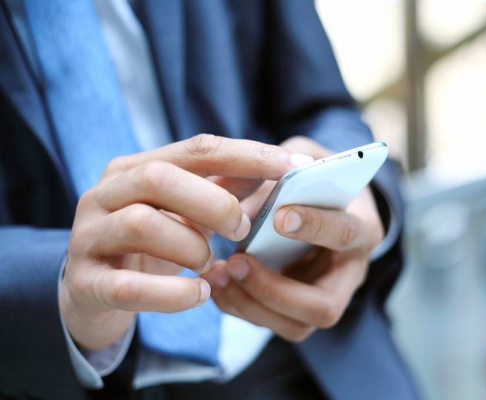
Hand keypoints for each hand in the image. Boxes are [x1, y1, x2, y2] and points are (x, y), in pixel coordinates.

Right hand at [61, 134, 311, 349]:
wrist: (91, 294)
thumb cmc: (148, 246)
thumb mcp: (182, 212)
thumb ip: (221, 188)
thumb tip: (277, 167)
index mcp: (133, 168)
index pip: (196, 149)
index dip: (247, 155)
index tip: (292, 167)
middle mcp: (105, 194)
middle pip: (160, 177)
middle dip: (214, 203)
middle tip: (242, 230)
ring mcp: (89, 237)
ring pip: (141, 224)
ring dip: (191, 246)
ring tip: (210, 264)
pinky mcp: (86, 283)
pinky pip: (128, 287)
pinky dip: (173, 293)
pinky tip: (199, 293)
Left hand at [204, 137, 383, 340]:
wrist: (323, 200)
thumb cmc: (315, 177)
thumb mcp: (306, 157)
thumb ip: (285, 168)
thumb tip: (254, 185)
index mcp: (362, 227)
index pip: (345, 234)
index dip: (315, 227)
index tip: (279, 217)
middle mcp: (350, 272)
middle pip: (324, 306)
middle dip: (275, 289)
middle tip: (236, 261)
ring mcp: (326, 296)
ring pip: (296, 325)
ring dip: (250, 304)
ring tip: (217, 274)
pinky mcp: (300, 309)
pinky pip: (272, 323)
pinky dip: (239, 307)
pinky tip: (216, 283)